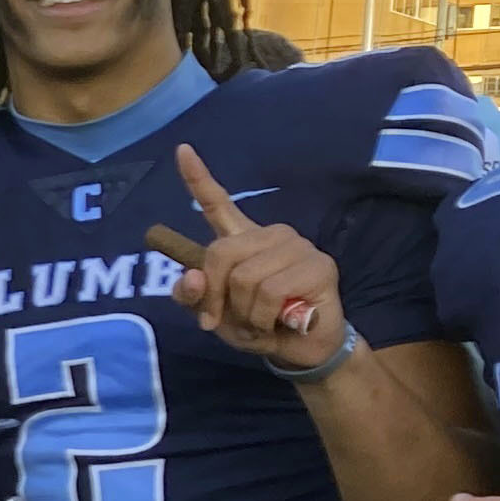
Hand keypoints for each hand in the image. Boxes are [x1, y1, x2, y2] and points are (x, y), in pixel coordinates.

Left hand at [144, 144, 343, 372]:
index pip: (217, 204)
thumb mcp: (213, 315)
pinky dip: (264, 317)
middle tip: (231, 319)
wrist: (298, 349)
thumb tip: (193, 277)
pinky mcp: (318, 265)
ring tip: (263, 319)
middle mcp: (270, 235)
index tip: (181, 150)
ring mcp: (297, 246)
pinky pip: (270, 293)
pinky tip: (281, 319)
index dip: (198, 179)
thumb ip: (194, 297)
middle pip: (220, 255)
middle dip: (217, 297)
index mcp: (242, 240)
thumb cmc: (256, 325)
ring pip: (244, 278)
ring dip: (245, 313)